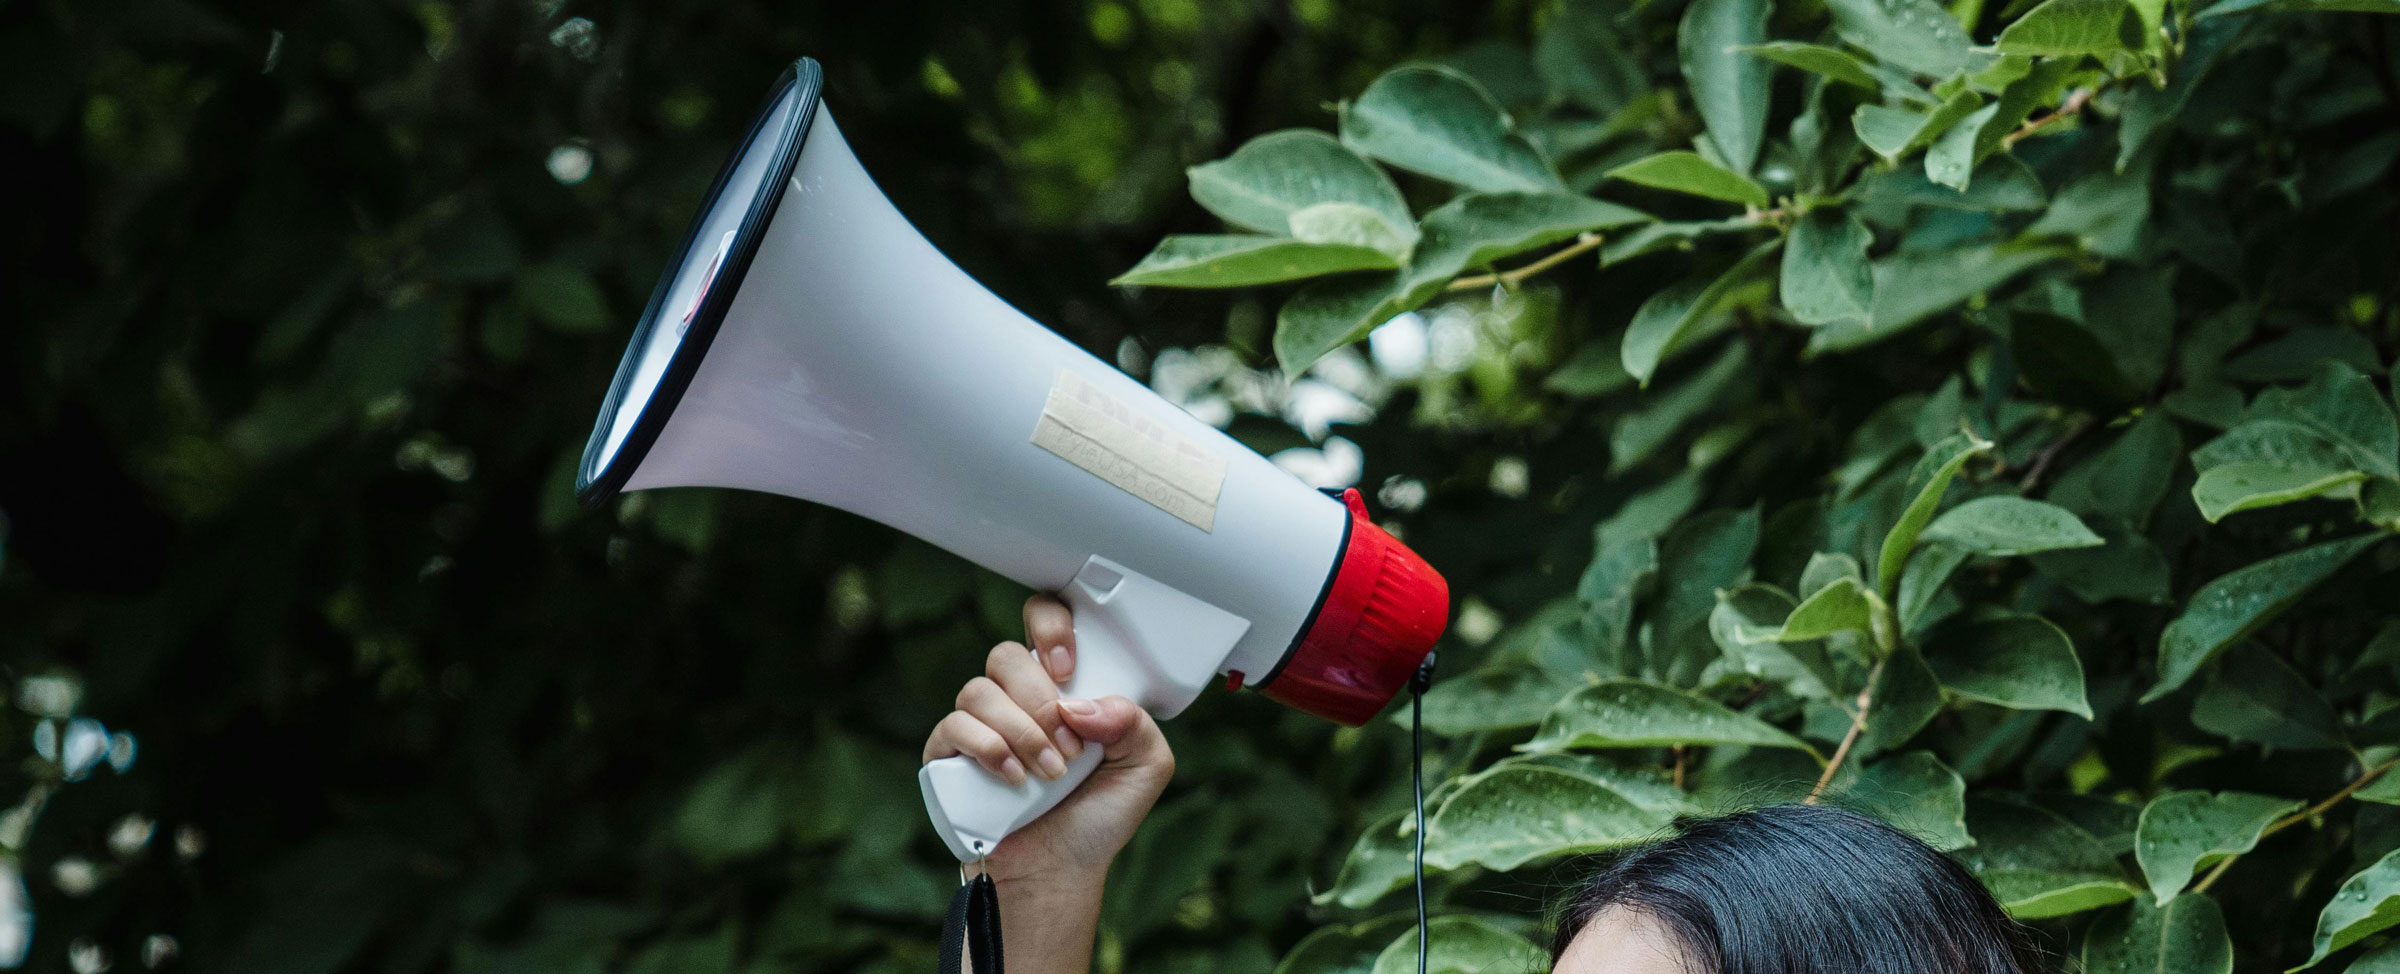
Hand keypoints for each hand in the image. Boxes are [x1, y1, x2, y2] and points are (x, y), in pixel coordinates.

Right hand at [922, 593, 1175, 885]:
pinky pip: (953, 727)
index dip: (1050, 628)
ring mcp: (979, 725)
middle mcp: (1015, 697)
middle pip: (1006, 655)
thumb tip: (1080, 704)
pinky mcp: (948, 755)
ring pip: (978, 690)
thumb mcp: (1145, 765)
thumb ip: (1135, 722)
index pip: (1042, 621)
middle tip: (1070, 749)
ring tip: (1049, 773)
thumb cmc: (1097, 816)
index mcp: (1060, 685)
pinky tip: (1014, 779)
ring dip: (1021, 732)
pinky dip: (989, 750)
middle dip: (1040, 701)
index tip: (1068, 669)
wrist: (1060, 870)